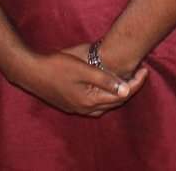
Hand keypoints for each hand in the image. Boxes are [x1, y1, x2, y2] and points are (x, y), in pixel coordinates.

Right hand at [9, 47, 146, 116]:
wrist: (30, 71)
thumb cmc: (56, 66)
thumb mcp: (83, 69)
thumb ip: (105, 80)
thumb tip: (126, 90)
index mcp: (90, 100)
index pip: (121, 95)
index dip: (136, 83)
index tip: (146, 70)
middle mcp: (84, 108)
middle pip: (114, 102)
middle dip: (129, 88)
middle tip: (139, 73)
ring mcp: (76, 108)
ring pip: (104, 105)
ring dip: (117, 94)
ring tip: (126, 79)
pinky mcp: (70, 104)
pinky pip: (94, 104)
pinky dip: (104, 96)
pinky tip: (104, 86)